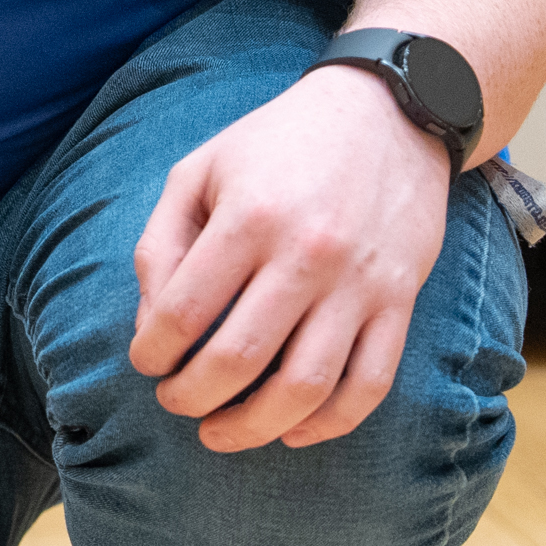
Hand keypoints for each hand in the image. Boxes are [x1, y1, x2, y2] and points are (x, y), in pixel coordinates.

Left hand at [128, 65, 452, 450]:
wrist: (388, 114)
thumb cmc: (276, 145)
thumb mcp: (200, 170)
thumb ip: (161, 244)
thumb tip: (150, 326)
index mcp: (249, 217)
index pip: (183, 313)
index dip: (151, 353)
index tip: (146, 361)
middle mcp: (306, 254)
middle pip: (239, 360)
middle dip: (191, 398)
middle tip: (175, 401)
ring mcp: (359, 283)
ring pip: (306, 388)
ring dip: (253, 427)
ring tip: (219, 431)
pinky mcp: (399, 300)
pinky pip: (369, 384)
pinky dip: (329, 423)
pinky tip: (291, 430)